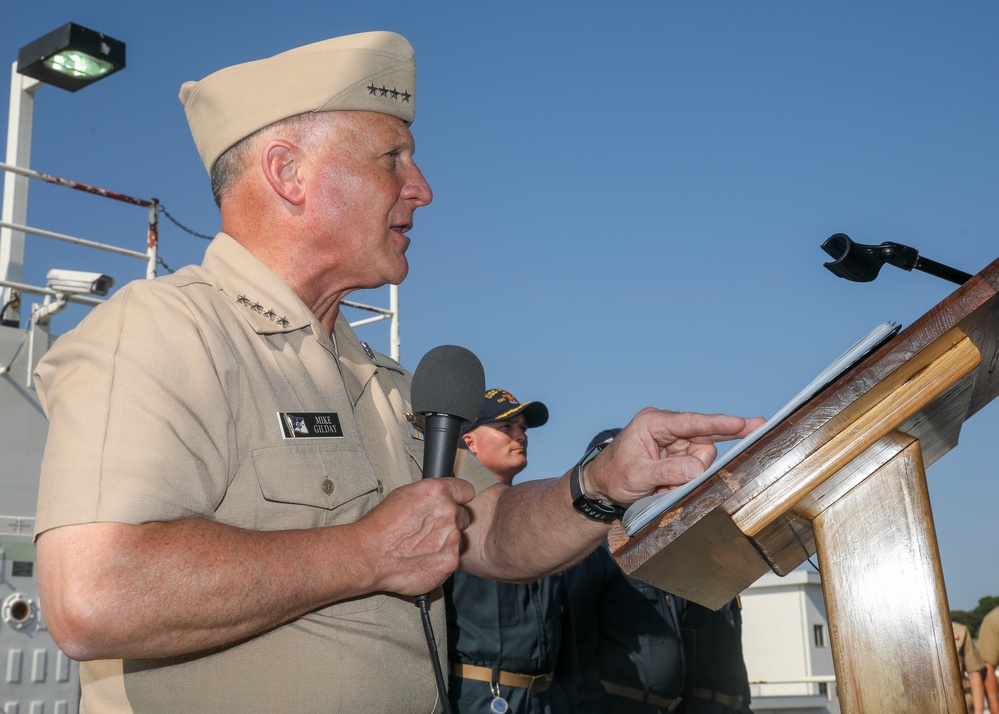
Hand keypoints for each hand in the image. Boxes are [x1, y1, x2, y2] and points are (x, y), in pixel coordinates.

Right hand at [354, 476, 474, 595]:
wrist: (369, 555)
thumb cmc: (381, 525)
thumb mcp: (405, 494)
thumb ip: (431, 495)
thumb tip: (442, 497)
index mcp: (438, 491)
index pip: (466, 490)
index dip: (459, 499)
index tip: (455, 505)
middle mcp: (450, 512)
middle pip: (464, 516)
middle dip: (452, 523)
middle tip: (432, 531)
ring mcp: (452, 538)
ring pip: (459, 540)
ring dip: (447, 543)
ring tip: (422, 548)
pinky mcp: (450, 562)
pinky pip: (452, 560)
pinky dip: (441, 561)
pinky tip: (423, 560)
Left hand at [583, 408, 764, 504]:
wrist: (602, 487)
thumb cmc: (613, 475)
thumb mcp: (637, 475)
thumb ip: (668, 471)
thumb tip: (697, 468)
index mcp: (654, 423)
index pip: (693, 422)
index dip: (721, 423)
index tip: (745, 424)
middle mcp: (667, 429)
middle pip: (704, 439)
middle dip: (706, 456)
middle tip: (717, 455)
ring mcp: (674, 444)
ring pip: (701, 459)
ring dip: (688, 478)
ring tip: (663, 488)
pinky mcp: (678, 458)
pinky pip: (695, 470)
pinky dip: (684, 482)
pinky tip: (665, 488)